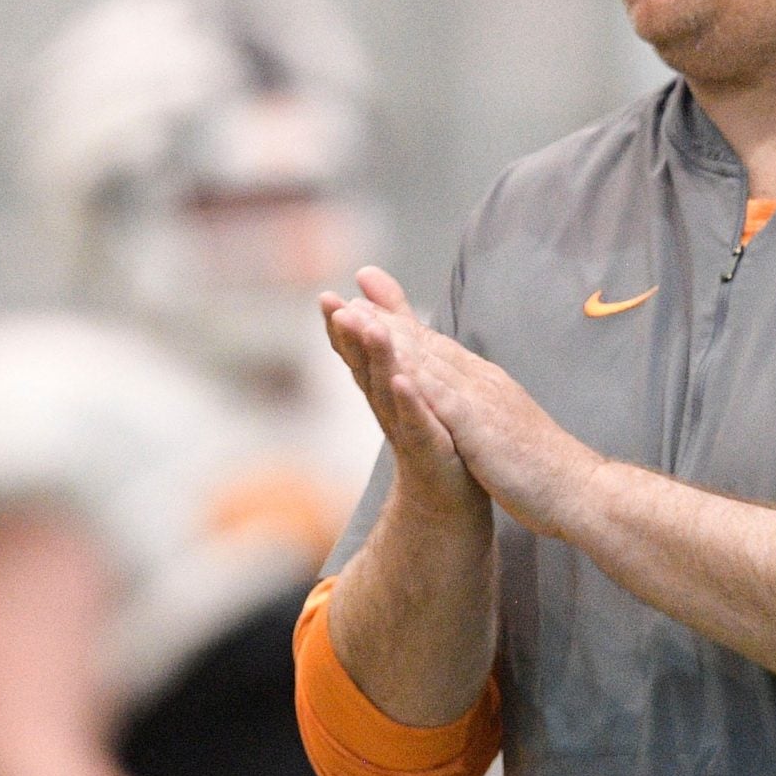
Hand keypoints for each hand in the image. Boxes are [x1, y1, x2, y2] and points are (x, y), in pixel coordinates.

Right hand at [320, 273, 483, 520]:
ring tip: (369, 328)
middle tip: (333, 307)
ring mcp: (407, 429)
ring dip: (378, 358)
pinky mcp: (430, 450)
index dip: (344, 326)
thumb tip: (368, 279)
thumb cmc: (428, 428)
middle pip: (365, 366)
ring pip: (388, 389)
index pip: (360, 351)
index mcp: (384, 387)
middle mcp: (388, 407)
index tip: (326, 296)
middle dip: (349, 336)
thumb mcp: (409, 371)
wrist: (449, 496)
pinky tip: (403, 382)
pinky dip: (411, 403)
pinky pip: (418, 424)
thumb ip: (394, 326)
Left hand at [328, 267, 607, 539]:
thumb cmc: (545, 466)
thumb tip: (466, 403)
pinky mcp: (482, 428)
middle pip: (422, 345)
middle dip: (379, 320)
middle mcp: (480, 382)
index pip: (433, 349)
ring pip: (426, 363)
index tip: (360, 307)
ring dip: (387, 338)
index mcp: (483, 384)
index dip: (395, 326)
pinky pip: (443, 403)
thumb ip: (481, 407)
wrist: (582, 490)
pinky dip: (417, 384)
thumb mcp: (504, 427)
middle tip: (337, 299)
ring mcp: (481, 401)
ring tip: (350, 316)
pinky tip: (391, 372)